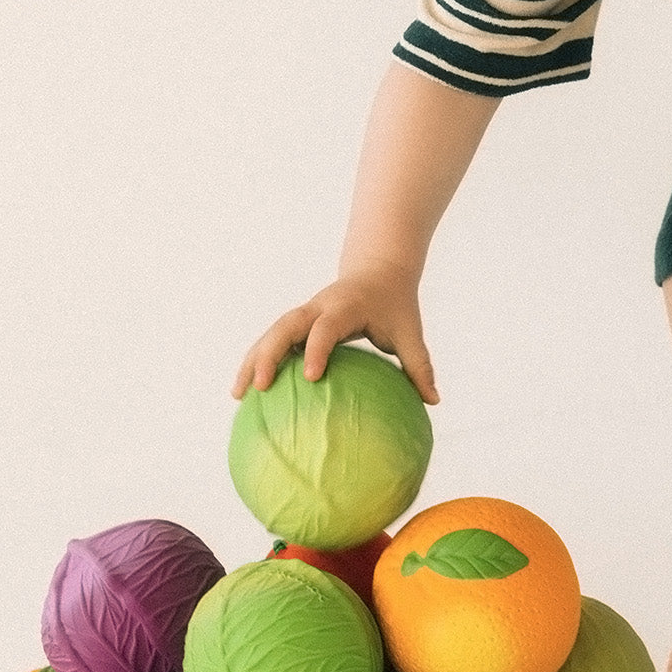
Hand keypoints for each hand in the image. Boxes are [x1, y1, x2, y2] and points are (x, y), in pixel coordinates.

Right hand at [232, 266, 438, 404]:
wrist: (376, 271)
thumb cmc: (394, 305)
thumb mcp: (409, 331)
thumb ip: (419, 365)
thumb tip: (433, 401)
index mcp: (344, 307)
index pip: (325, 327)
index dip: (316, 349)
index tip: (311, 377)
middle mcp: (317, 308)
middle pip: (284, 327)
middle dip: (269, 355)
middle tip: (259, 387)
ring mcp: (304, 314)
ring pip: (270, 334)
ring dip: (253, 361)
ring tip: (238, 395)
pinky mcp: (297, 323)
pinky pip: (272, 341)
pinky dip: (258, 362)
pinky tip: (248, 393)